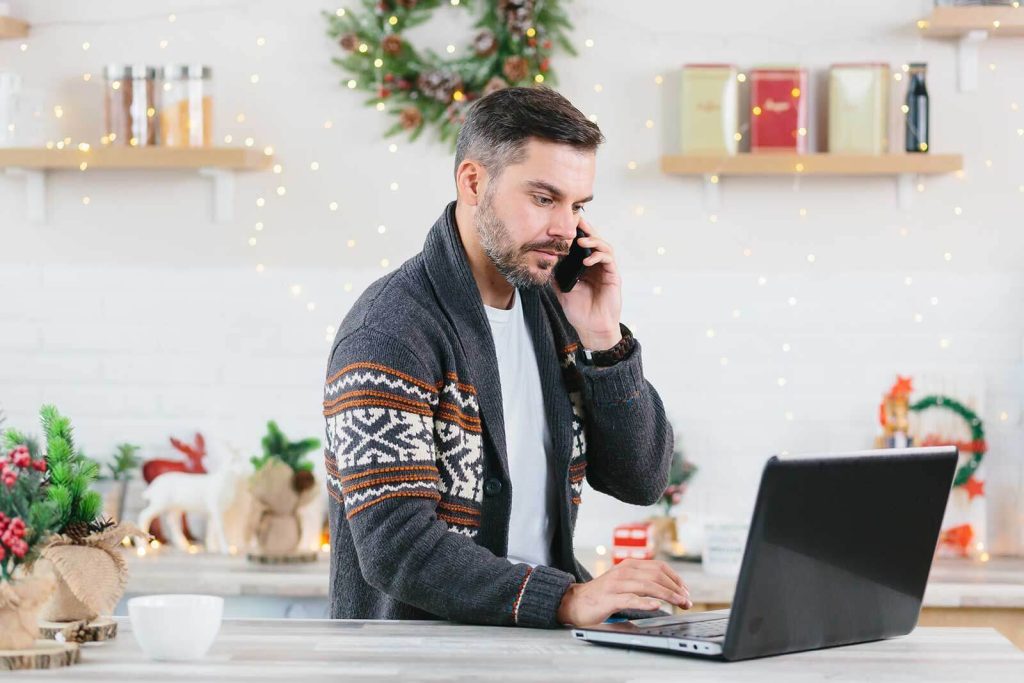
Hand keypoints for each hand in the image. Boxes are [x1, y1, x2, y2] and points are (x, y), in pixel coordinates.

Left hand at [554, 216, 622, 350]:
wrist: (592, 328)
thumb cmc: (579, 311)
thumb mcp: (561, 290)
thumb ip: (556, 275)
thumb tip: (543, 261)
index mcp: (584, 266)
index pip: (581, 244)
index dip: (576, 233)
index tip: (565, 224)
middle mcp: (596, 265)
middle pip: (594, 240)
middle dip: (585, 229)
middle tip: (576, 221)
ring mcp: (605, 269)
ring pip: (603, 246)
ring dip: (593, 240)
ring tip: (580, 241)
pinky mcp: (613, 276)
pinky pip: (608, 260)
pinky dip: (598, 256)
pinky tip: (587, 259)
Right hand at [556, 559, 691, 626]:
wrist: (575, 602)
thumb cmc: (602, 594)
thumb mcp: (623, 582)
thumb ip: (641, 581)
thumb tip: (667, 588)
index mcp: (629, 565)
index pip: (659, 567)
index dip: (676, 578)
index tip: (686, 591)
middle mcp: (623, 571)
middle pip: (656, 576)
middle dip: (676, 588)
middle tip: (687, 601)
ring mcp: (616, 584)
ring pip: (647, 586)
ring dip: (667, 595)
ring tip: (680, 603)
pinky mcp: (609, 598)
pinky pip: (630, 599)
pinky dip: (645, 602)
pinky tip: (657, 606)